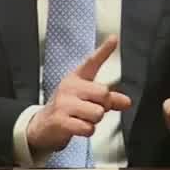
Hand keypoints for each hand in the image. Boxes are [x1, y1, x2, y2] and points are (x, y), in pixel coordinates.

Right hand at [27, 35, 130, 152]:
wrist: (42, 126)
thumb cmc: (67, 108)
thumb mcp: (86, 98)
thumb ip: (108, 99)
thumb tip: (127, 102)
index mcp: (77, 78)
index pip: (92, 62)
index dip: (104, 50)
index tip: (114, 38)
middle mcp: (70, 87)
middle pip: (104, 94)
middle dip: (104, 106)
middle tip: (92, 109)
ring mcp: (64, 103)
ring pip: (98, 113)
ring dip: (94, 121)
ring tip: (82, 118)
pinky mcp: (60, 120)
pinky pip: (88, 128)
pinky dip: (87, 131)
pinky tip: (77, 127)